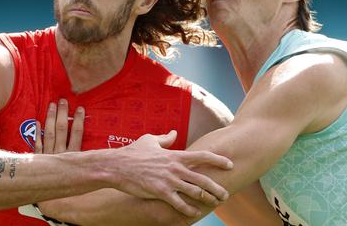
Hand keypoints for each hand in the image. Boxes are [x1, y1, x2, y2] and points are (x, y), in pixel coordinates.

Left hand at [35, 99, 84, 216]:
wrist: (51, 197)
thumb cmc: (71, 185)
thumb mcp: (85, 173)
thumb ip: (92, 162)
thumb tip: (108, 158)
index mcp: (73, 155)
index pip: (77, 133)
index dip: (78, 120)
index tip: (80, 108)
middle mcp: (60, 153)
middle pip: (61, 129)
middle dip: (62, 113)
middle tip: (63, 100)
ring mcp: (48, 156)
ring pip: (49, 133)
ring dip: (50, 118)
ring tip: (51, 105)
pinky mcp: (38, 159)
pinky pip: (37, 145)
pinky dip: (37, 134)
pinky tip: (37, 123)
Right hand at [109, 130, 232, 217]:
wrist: (117, 166)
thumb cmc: (133, 152)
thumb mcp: (150, 140)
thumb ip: (165, 138)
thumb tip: (173, 133)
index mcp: (175, 155)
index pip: (202, 156)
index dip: (218, 160)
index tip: (230, 164)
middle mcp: (175, 168)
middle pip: (203, 178)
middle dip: (217, 187)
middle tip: (226, 194)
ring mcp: (168, 180)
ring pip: (194, 191)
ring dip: (207, 199)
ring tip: (215, 203)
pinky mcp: (160, 192)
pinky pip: (179, 203)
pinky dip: (189, 209)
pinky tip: (195, 214)